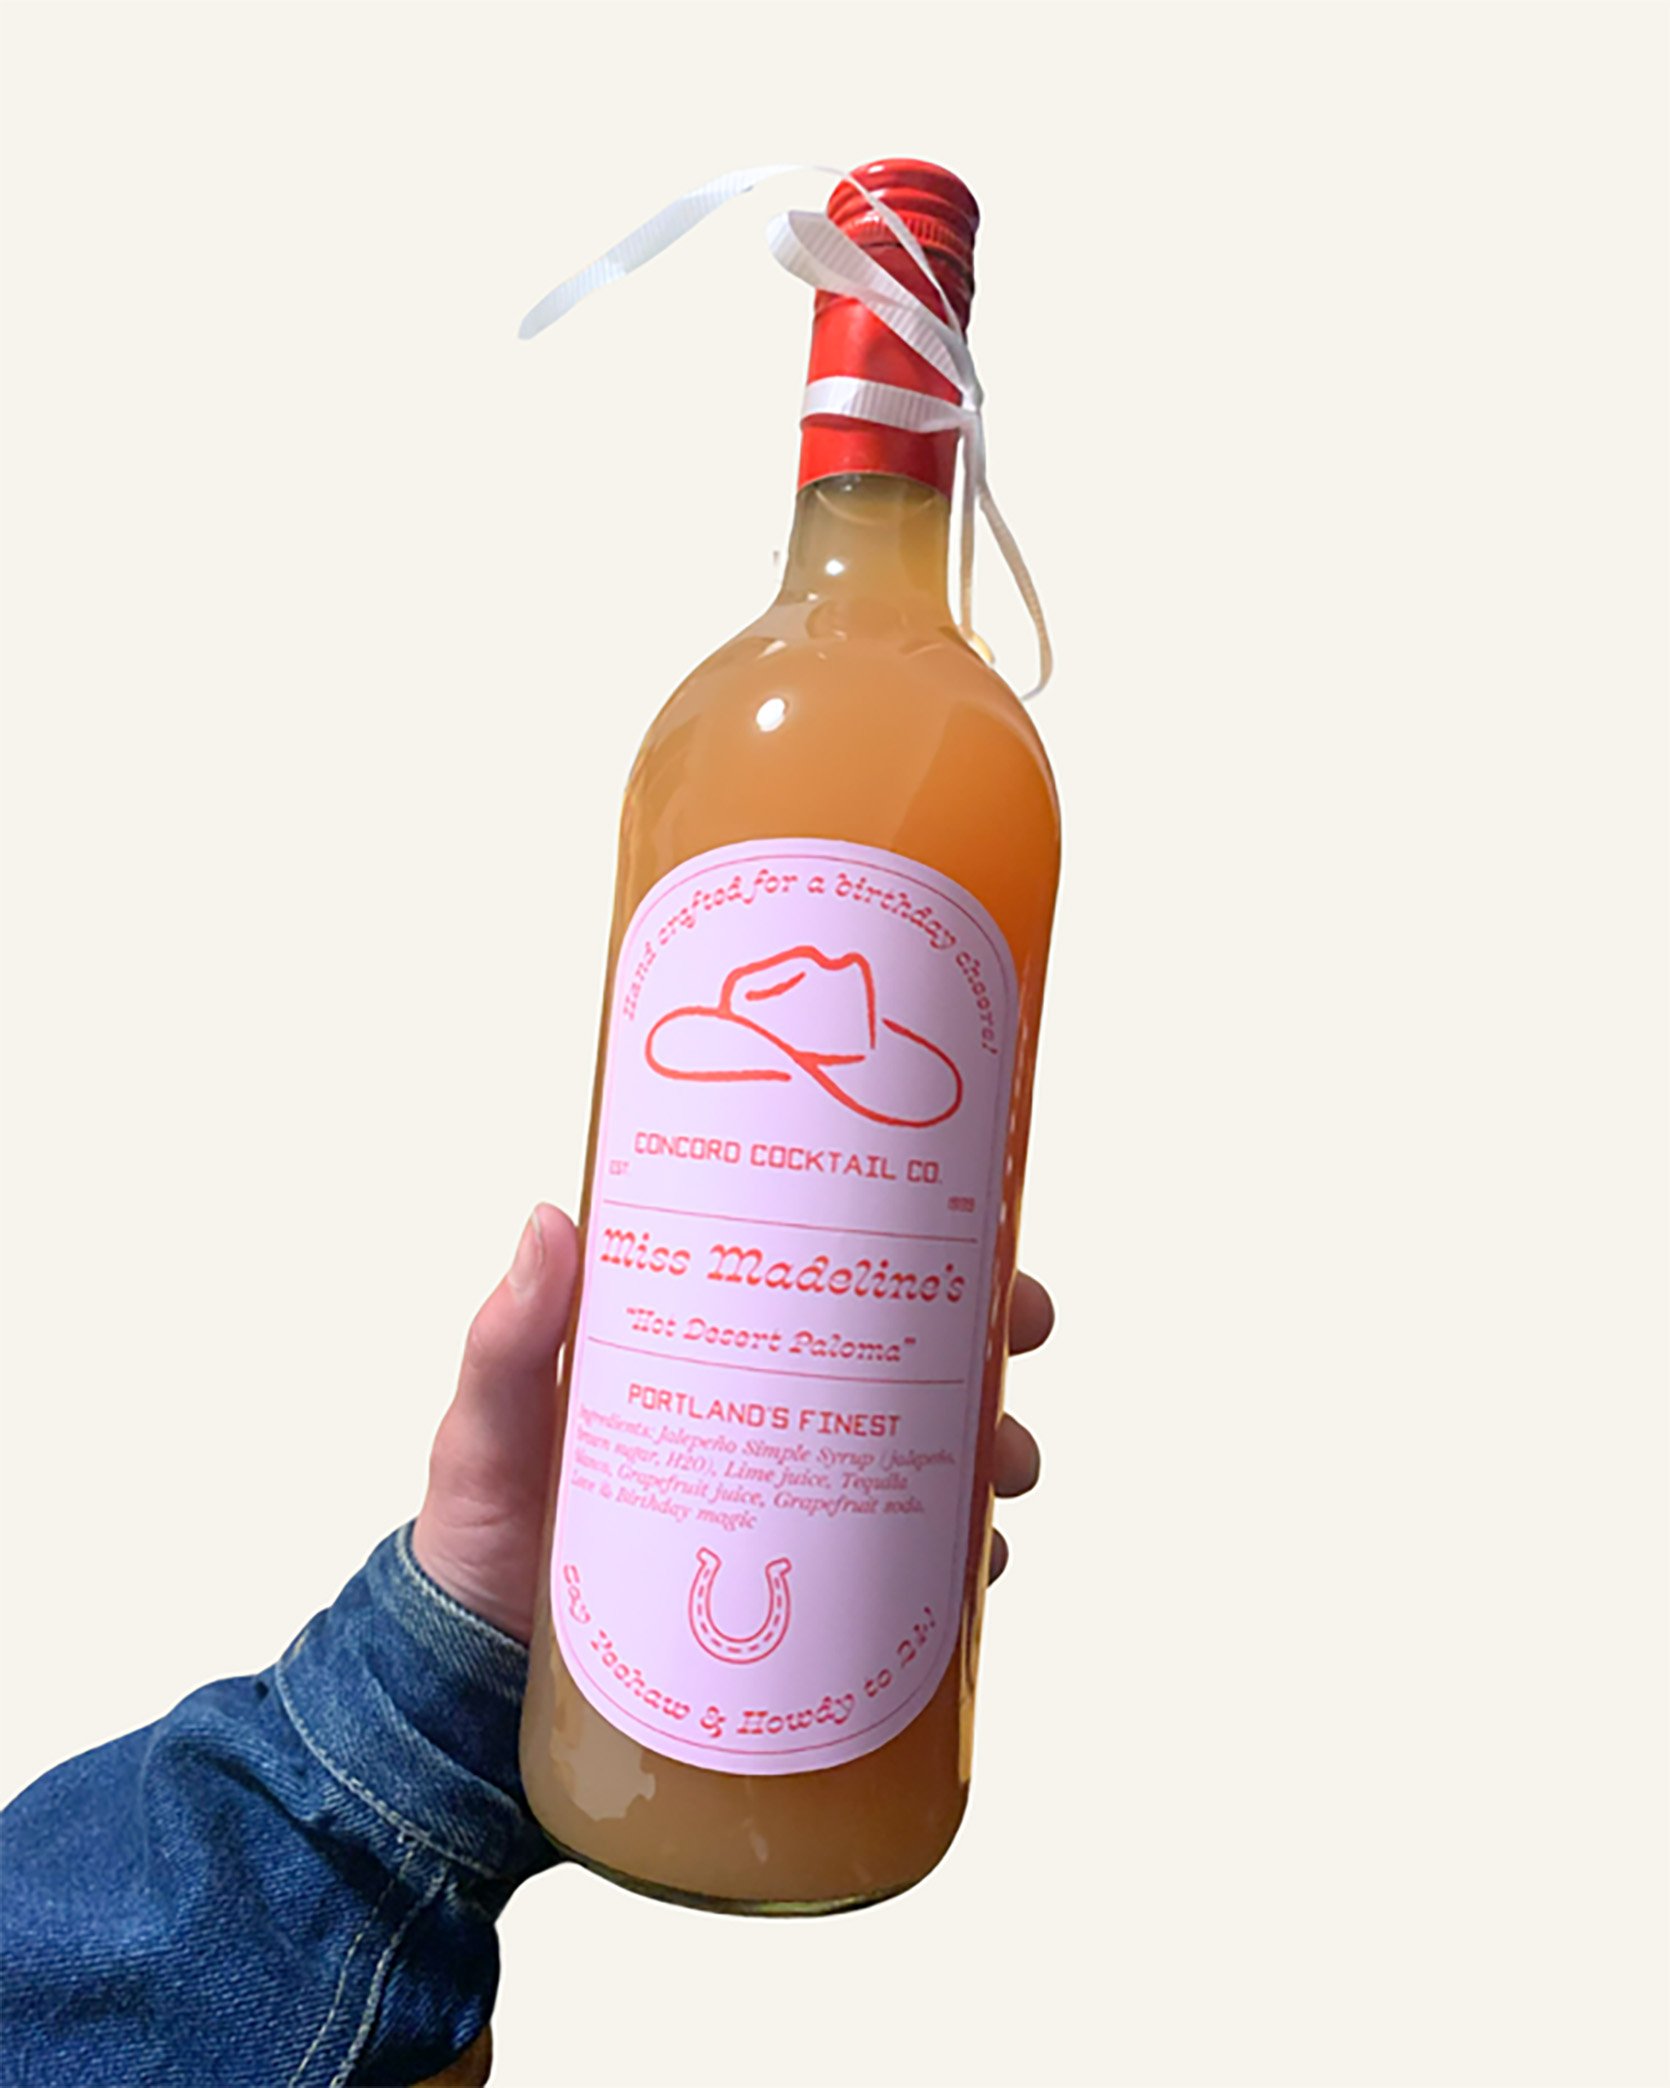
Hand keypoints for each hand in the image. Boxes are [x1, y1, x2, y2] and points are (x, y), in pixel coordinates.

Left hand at [413, 1205, 1052, 1641]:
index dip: (923, 1246)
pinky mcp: (807, 1598)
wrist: (476, 1677)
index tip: (984, 1233)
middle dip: (987, 1344)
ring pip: (930, 1461)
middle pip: (910, 1360)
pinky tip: (978, 1566)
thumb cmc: (482, 1528)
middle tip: (1016, 1342)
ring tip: (1004, 1469)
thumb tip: (549, 1220)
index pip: (831, 1274)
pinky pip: (910, 1573)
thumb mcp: (490, 1423)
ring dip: (990, 1451)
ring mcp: (797, 1505)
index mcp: (716, 1347)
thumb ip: (510, 1340)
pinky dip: (960, 1563)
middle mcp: (773, 1415)